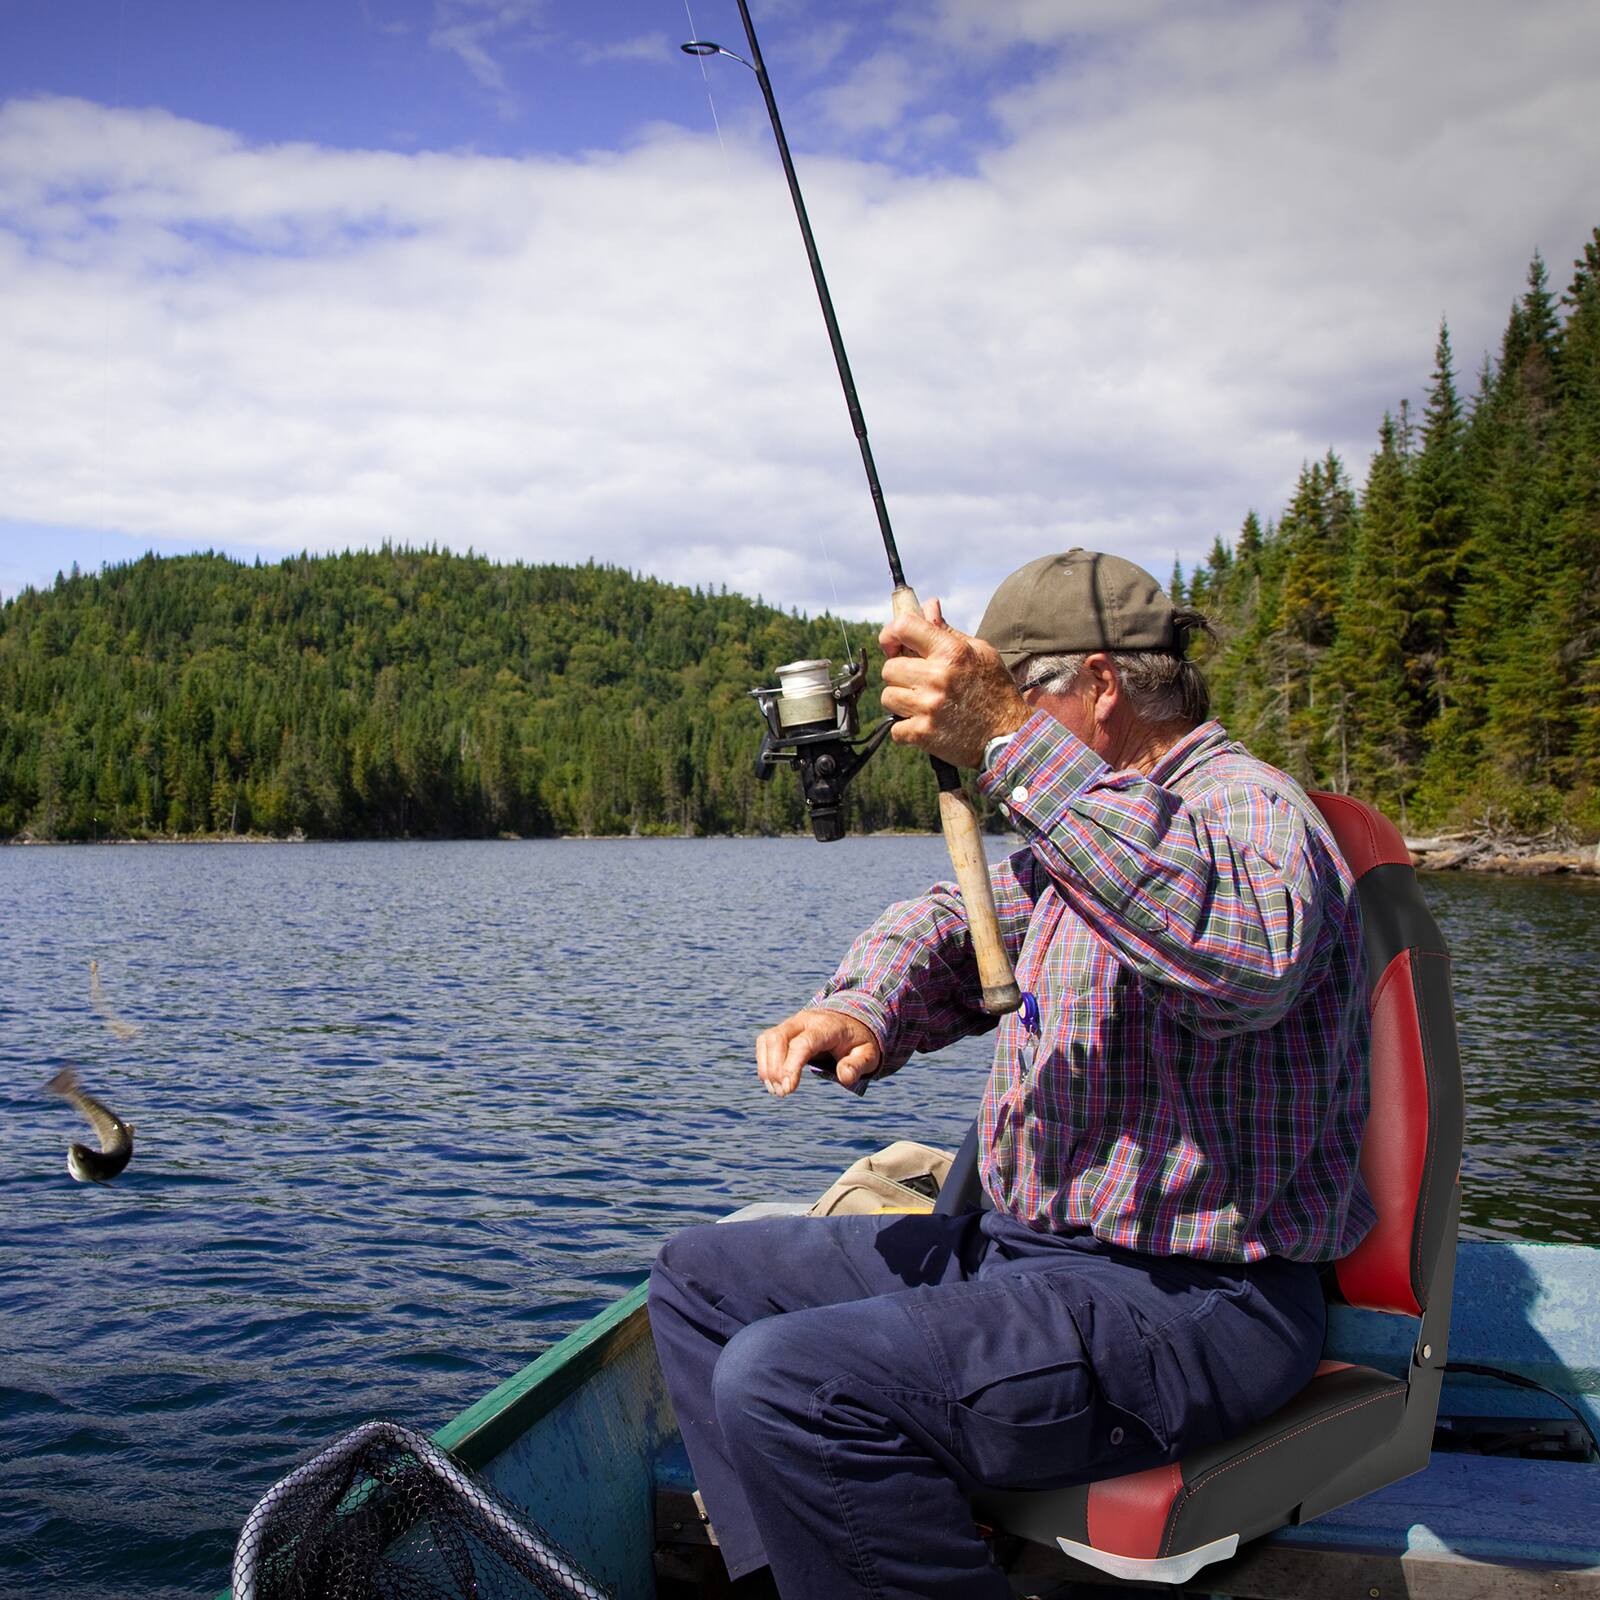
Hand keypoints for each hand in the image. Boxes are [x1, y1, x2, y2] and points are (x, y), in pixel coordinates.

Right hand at [755, 1008, 881, 1098]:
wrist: (850, 1022)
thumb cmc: (857, 1043)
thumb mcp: (868, 1054)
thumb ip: (858, 1065)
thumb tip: (845, 1077)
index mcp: (827, 1027)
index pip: (803, 1043)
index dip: (792, 1066)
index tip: (788, 1089)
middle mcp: (806, 1020)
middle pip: (779, 1038)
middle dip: (775, 1068)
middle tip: (782, 1093)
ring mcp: (792, 1023)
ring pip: (768, 1038)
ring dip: (766, 1066)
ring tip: (776, 1090)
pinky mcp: (783, 1029)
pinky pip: (765, 1041)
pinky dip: (763, 1061)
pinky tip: (771, 1081)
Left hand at [879, 597, 1028, 767]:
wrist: (1009, 734)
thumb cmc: (994, 690)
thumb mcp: (979, 652)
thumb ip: (947, 631)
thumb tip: (928, 606)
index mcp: (952, 652)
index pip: (903, 627)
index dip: (891, 634)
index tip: (893, 643)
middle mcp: (938, 677)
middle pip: (889, 668)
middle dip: (900, 675)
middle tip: (918, 683)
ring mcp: (929, 707)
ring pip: (888, 697)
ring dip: (901, 702)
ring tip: (923, 704)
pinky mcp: (924, 733)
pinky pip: (895, 728)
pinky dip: (905, 730)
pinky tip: (925, 724)